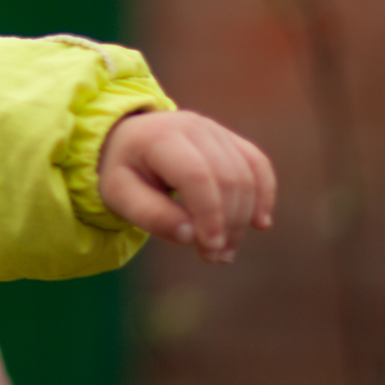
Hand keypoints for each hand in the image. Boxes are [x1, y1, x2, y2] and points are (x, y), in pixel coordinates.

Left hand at [98, 109, 276, 262]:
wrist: (127, 140)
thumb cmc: (123, 171)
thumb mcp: (120, 195)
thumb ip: (152, 215)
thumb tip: (191, 237)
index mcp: (160, 137)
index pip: (197, 176)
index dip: (209, 214)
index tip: (208, 247)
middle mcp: (193, 127)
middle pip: (227, 179)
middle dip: (226, 224)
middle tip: (211, 257)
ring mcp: (216, 130)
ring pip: (246, 176)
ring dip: (242, 219)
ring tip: (223, 251)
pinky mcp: (231, 139)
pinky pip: (258, 166)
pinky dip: (264, 196)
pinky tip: (259, 224)